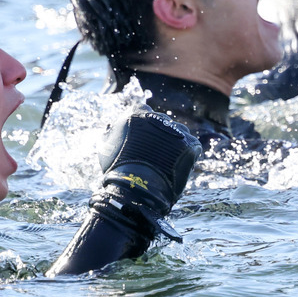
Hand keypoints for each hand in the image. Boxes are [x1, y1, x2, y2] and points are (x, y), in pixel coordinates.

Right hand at [96, 111, 200, 239]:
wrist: (137, 186)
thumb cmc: (117, 168)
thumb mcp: (105, 147)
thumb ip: (110, 133)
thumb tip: (111, 127)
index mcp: (136, 114)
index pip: (141, 109)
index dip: (141, 123)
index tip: (141, 135)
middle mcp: (157, 118)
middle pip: (161, 121)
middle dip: (159, 133)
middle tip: (154, 152)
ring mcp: (175, 130)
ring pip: (178, 131)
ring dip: (174, 142)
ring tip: (167, 160)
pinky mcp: (189, 144)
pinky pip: (192, 145)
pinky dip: (187, 153)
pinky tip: (177, 164)